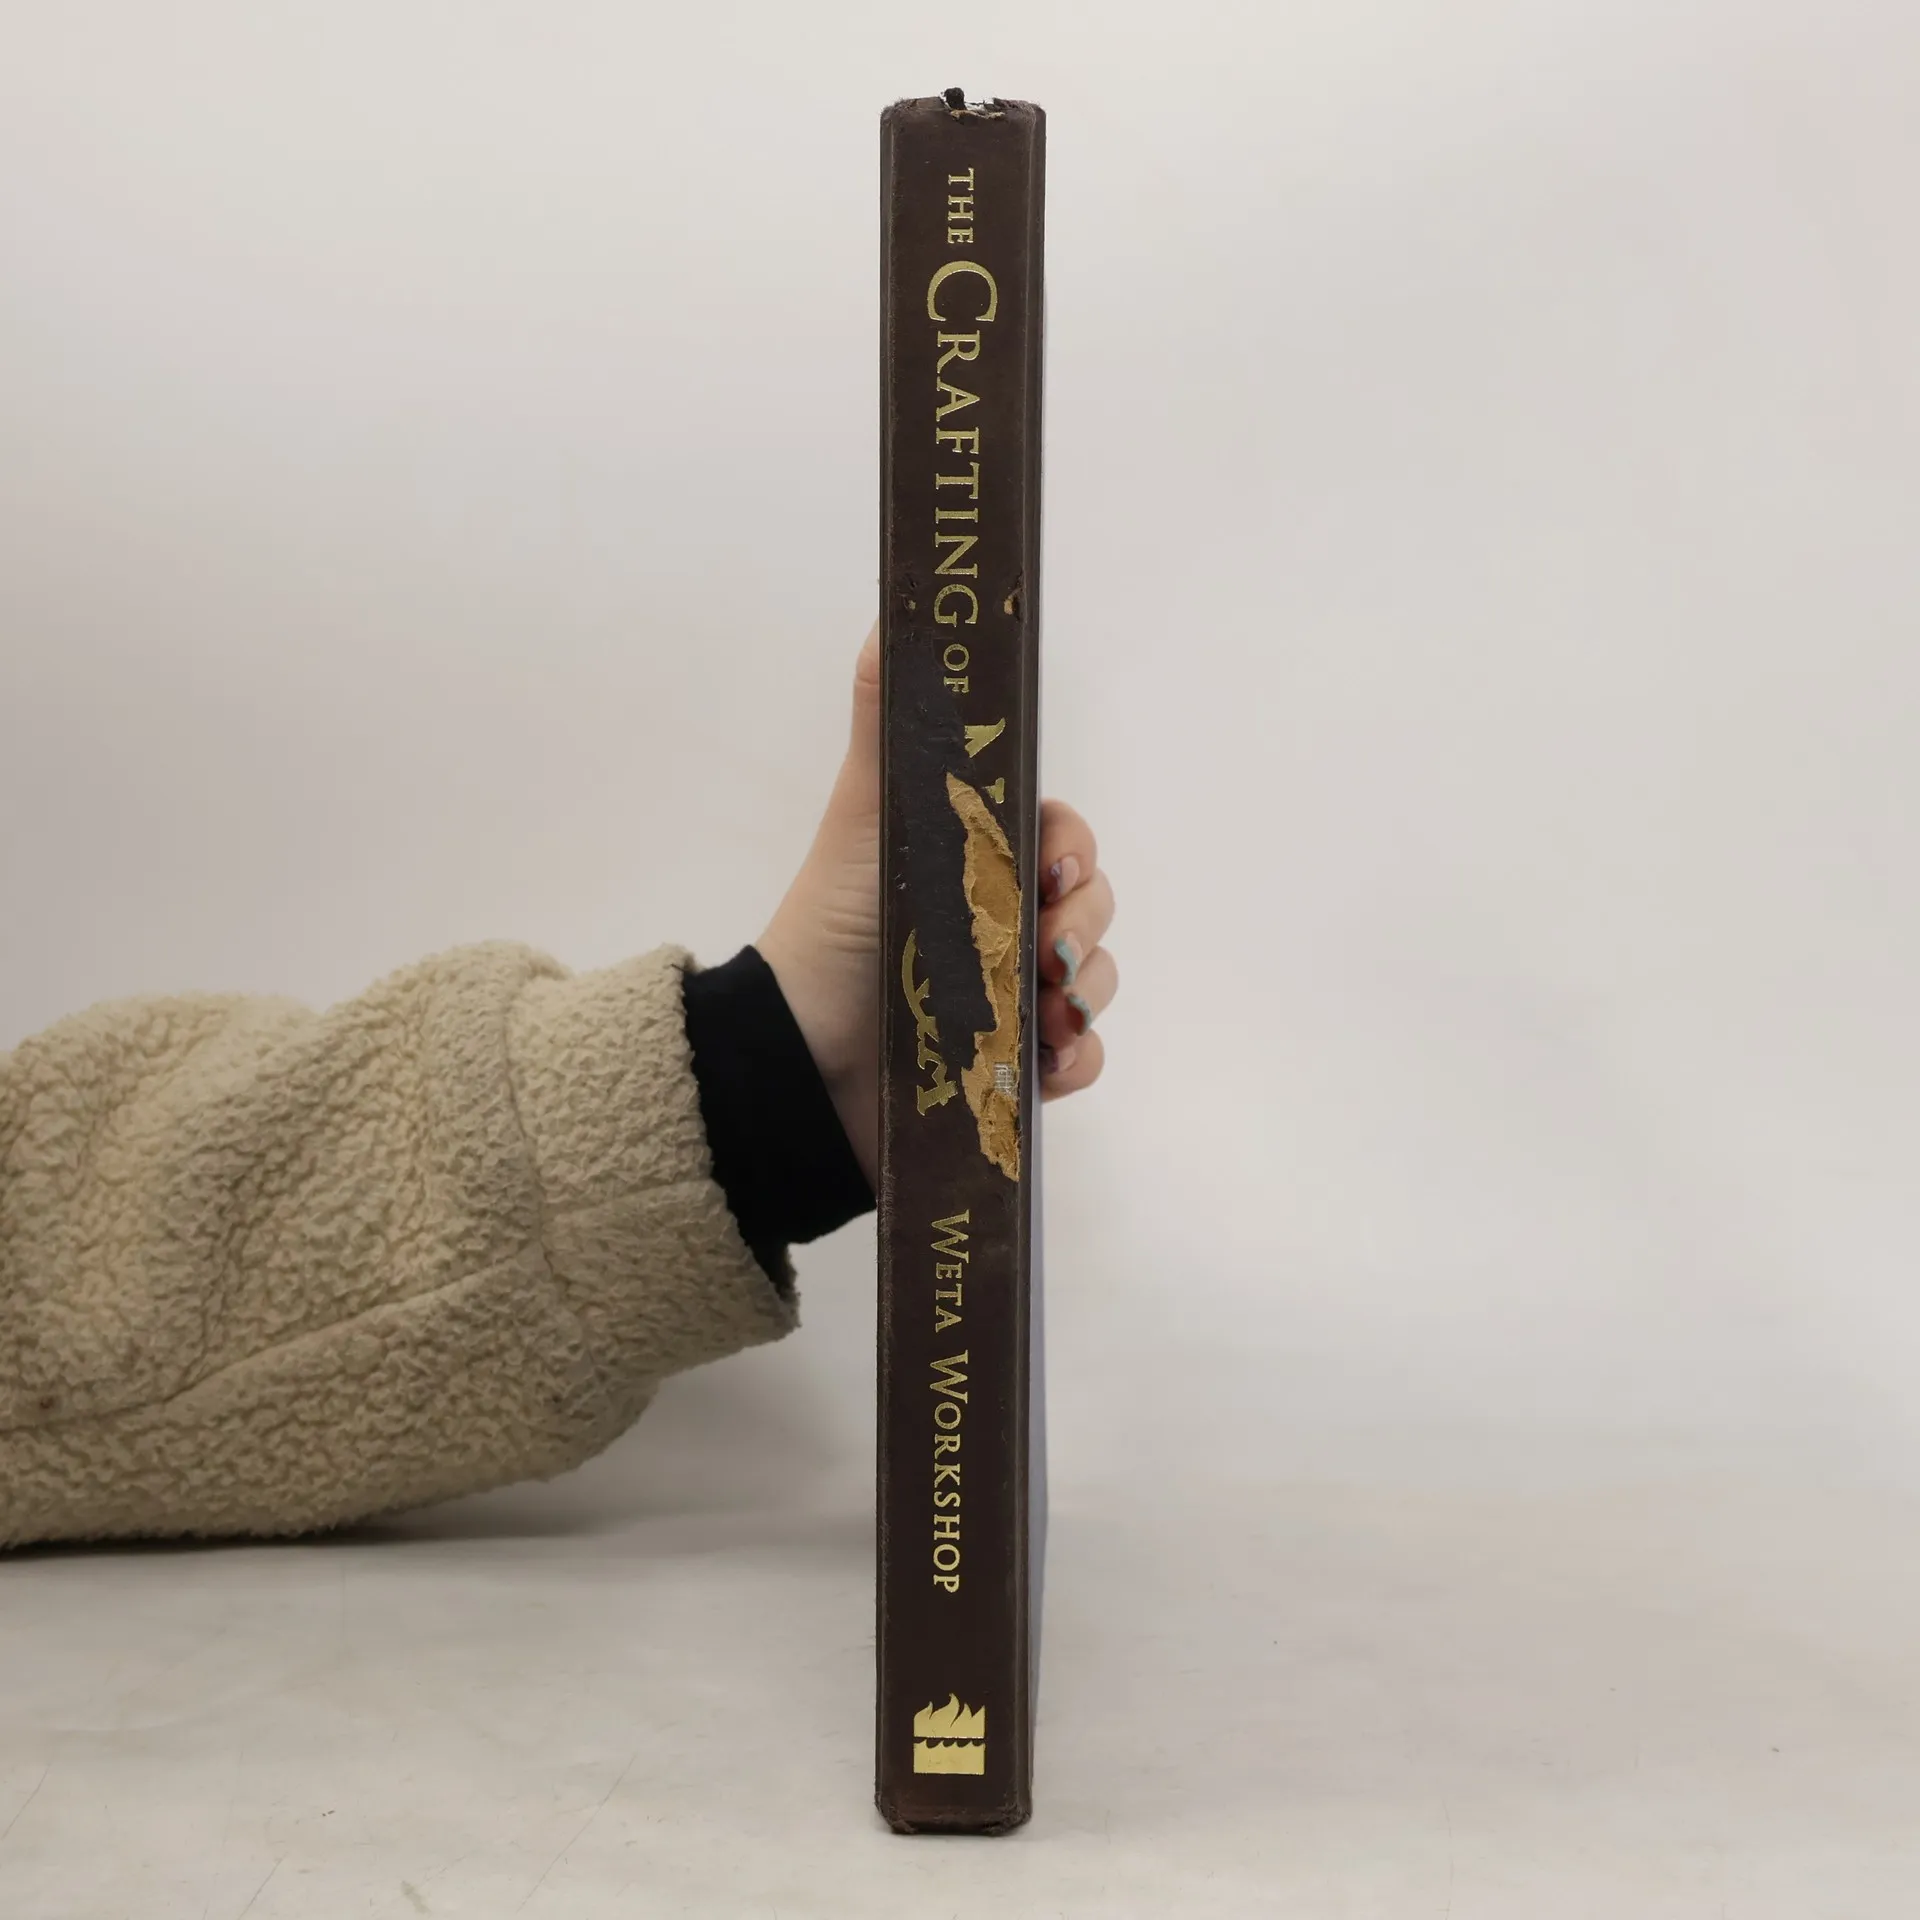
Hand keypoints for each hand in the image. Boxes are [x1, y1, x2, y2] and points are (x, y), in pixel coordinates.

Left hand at [757, 625, 1117, 1186]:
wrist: (799, 1055)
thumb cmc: (833, 926)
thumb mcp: (868, 817)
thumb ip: (893, 724)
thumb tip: (895, 614)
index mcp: (976, 858)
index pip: (1059, 839)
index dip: (1072, 849)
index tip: (1053, 864)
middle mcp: (1002, 922)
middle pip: (1090, 906)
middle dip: (1083, 925)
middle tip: (1045, 950)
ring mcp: (1012, 993)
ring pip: (1096, 979)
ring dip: (1085, 994)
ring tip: (1042, 1015)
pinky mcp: (1012, 1064)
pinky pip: (1081, 1058)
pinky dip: (1074, 1060)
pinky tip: (1043, 1063)